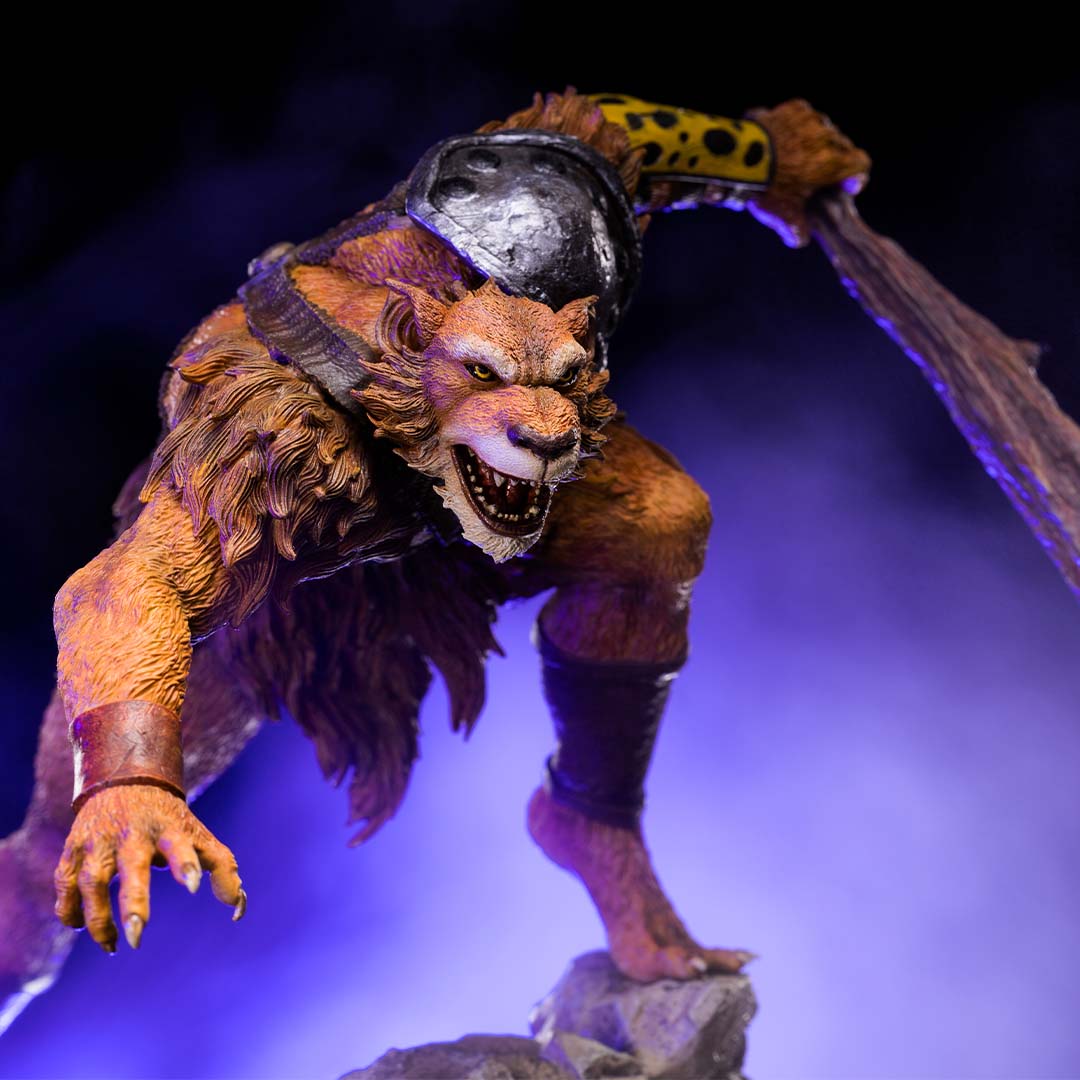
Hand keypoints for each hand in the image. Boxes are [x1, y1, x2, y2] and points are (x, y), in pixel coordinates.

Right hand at [54, 784, 245, 951]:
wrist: (125, 779)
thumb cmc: (169, 819)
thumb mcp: (198, 835)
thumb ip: (222, 868)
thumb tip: (237, 910)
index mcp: (168, 829)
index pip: (179, 845)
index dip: (185, 864)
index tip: (193, 886)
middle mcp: (132, 835)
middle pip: (131, 868)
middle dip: (133, 902)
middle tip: (137, 936)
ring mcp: (99, 841)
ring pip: (90, 881)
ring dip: (97, 917)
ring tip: (112, 945)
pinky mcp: (74, 849)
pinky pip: (65, 884)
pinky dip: (68, 908)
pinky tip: (80, 926)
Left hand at [745, 98, 870, 247]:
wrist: (738, 161)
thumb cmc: (768, 189)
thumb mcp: (784, 216)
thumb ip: (798, 230)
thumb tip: (800, 239)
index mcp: (833, 162)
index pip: (861, 164)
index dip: (857, 177)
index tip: (845, 187)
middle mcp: (827, 135)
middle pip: (843, 146)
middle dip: (835, 161)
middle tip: (818, 176)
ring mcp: (810, 118)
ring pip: (824, 129)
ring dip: (817, 142)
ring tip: (798, 157)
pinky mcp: (792, 108)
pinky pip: (803, 116)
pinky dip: (797, 127)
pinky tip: (784, 139)